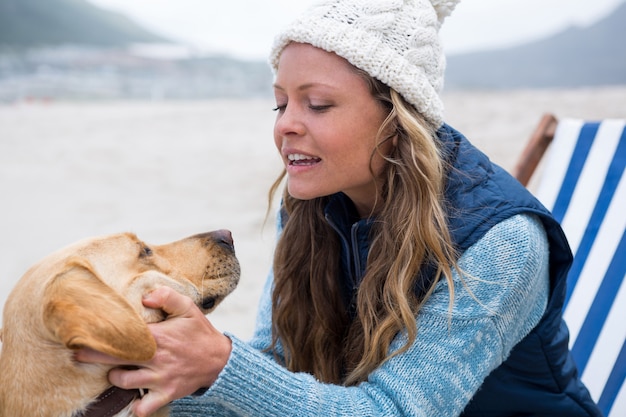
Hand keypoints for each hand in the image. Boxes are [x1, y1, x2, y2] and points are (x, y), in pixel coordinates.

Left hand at [75, 286, 231, 416]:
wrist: (220, 360)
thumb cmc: (200, 332)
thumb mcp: (189, 308)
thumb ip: (168, 296)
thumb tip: (145, 298)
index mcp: (159, 337)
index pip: (124, 336)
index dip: (103, 336)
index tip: (86, 334)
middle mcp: (156, 358)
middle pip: (117, 359)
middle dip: (94, 357)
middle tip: (78, 355)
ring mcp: (161, 378)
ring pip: (125, 383)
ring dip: (115, 378)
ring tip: (113, 372)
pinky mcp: (167, 393)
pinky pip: (145, 407)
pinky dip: (136, 407)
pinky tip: (132, 401)